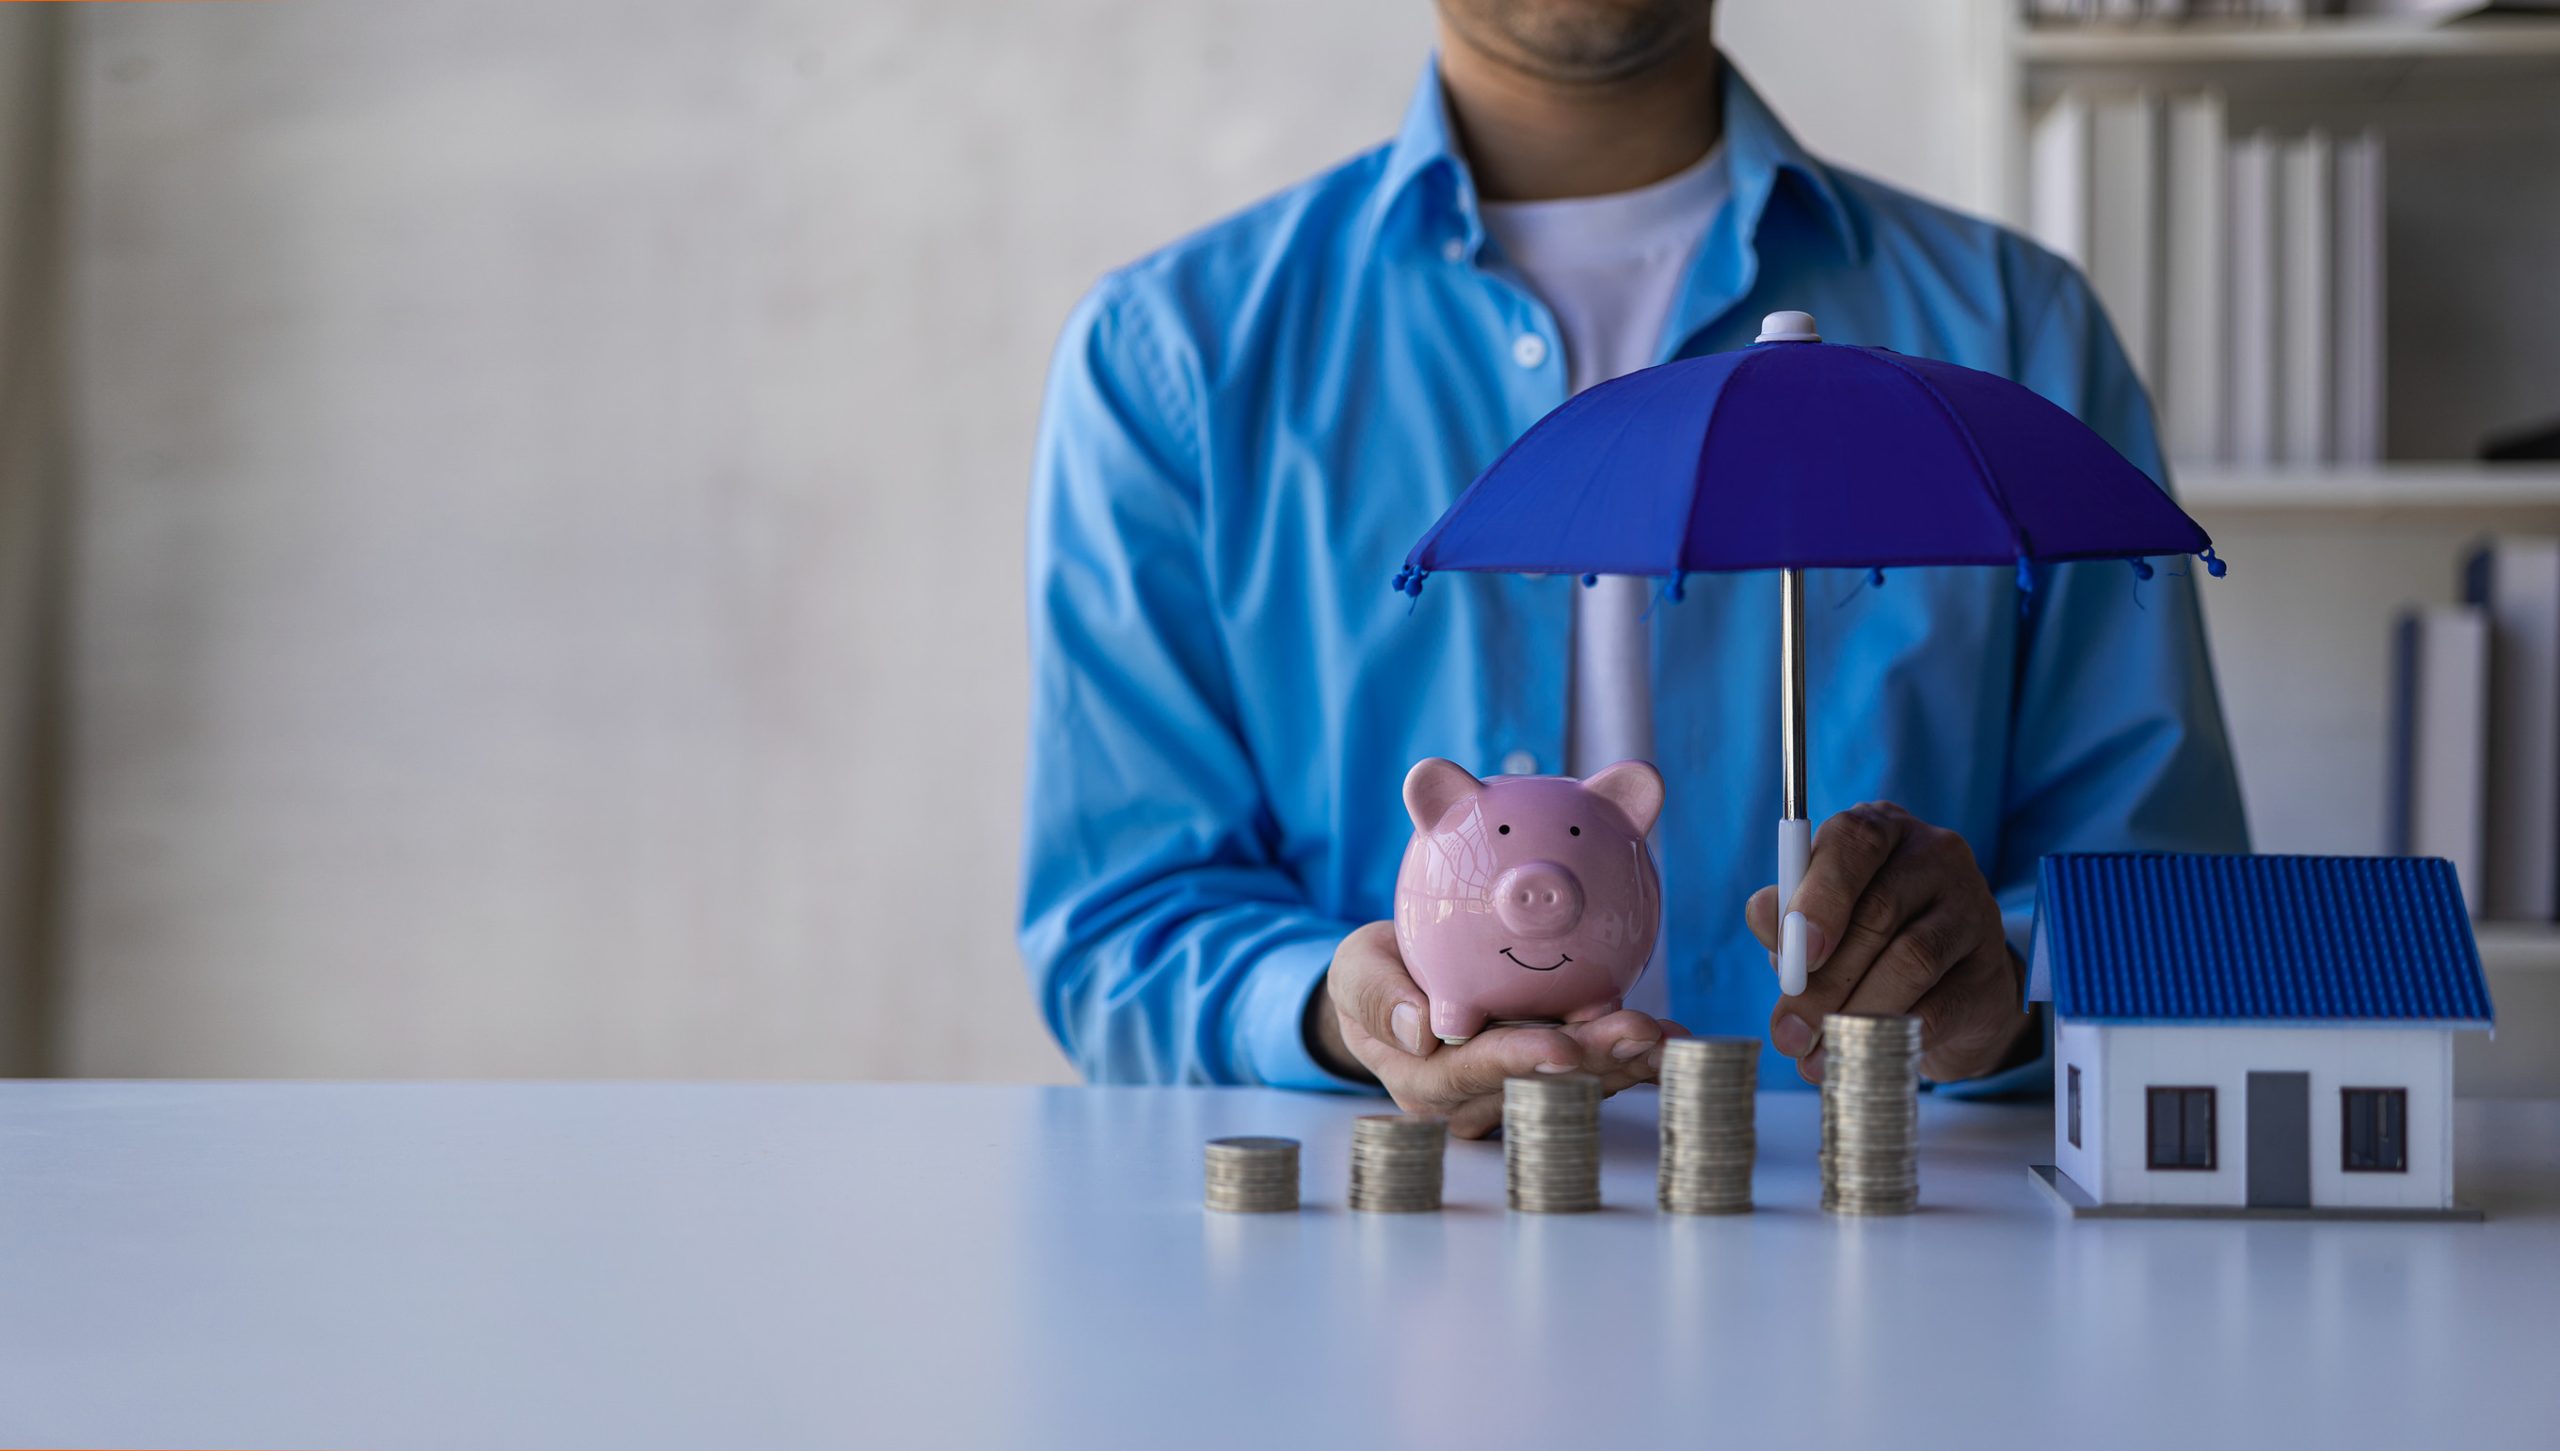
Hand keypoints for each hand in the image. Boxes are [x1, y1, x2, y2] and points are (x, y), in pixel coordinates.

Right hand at [1309, 921, 1683, 1137]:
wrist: (1399, 988)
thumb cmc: (1378, 978)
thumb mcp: (1356, 970)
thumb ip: (1376, 994)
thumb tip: (1419, 1031)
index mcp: (1423, 1082)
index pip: (1473, 1073)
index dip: (1518, 1061)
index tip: (1559, 1049)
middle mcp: (1473, 1102)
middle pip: (1538, 1086)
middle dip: (1592, 1060)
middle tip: (1636, 1032)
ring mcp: (1514, 1097)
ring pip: (1575, 1087)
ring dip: (1623, 1063)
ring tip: (1665, 1037)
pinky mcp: (1548, 1082)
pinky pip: (1593, 1075)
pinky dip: (1633, 1060)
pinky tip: (1670, 1043)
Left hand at [1745, 802, 2032, 1085]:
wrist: (1952, 985)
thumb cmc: (1870, 938)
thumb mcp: (1822, 918)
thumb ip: (1788, 915)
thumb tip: (1763, 917)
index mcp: (1884, 830)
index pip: (1854, 842)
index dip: (1822, 895)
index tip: (1800, 950)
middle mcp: (1936, 857)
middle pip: (1879, 912)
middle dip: (1826, 980)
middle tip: (1791, 1031)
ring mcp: (1973, 910)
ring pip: (1911, 961)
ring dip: (1856, 1014)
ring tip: (1817, 1055)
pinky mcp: (1991, 971)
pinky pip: (1939, 1007)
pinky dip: (1892, 1035)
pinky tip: (1862, 1056)